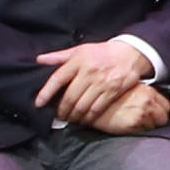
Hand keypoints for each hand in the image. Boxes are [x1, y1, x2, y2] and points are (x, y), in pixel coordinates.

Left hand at [32, 39, 155, 127]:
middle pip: (70, 97)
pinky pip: (97, 109)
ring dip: (73, 116)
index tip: (39, 103)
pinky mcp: (113, 91)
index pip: (58, 78)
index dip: (46, 92)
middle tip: (58, 115)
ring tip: (69, 118)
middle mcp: (89, 72)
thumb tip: (39, 60)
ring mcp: (102, 83)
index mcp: (78, 61)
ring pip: (82, 105)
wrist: (130, 53)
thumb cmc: (102, 52)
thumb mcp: (80, 50)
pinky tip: (83, 119)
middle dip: (61, 110)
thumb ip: (59, 56)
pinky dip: (88, 117)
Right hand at [90, 81, 169, 136]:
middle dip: (155, 121)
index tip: (152, 115)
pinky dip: (138, 132)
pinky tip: (128, 127)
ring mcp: (142, 112)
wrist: (92, 105)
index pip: (167, 106)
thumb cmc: (109, 99)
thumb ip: (144, 95)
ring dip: (146, 127)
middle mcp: (147, 100)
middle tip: (142, 121)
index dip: (160, 112)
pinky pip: (144, 132)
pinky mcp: (134, 123)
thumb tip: (153, 104)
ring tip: (132, 123)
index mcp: (148, 91)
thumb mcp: (129, 90)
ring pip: (154, 127)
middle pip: (164, 118)